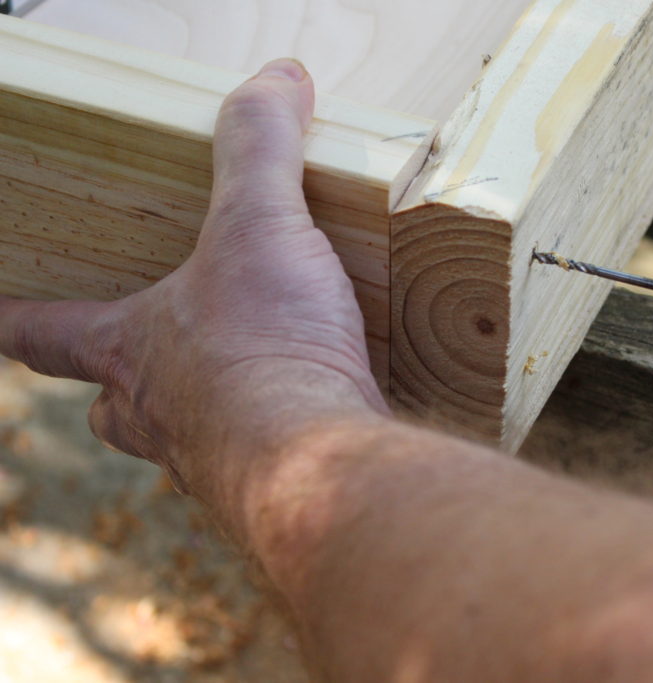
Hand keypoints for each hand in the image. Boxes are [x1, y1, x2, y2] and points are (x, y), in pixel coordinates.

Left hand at [0, 59, 386, 500]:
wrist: (322, 460)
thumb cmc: (263, 352)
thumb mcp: (257, 225)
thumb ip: (259, 147)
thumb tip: (277, 79)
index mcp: (128, 347)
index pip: (40, 331)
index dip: (12, 316)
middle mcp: (156, 410)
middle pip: (108, 400)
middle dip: (117, 381)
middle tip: (139, 357)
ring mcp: (210, 454)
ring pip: (179, 434)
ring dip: (198, 408)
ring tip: (240, 379)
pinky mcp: (270, 479)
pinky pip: (256, 450)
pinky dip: (272, 428)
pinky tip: (309, 407)